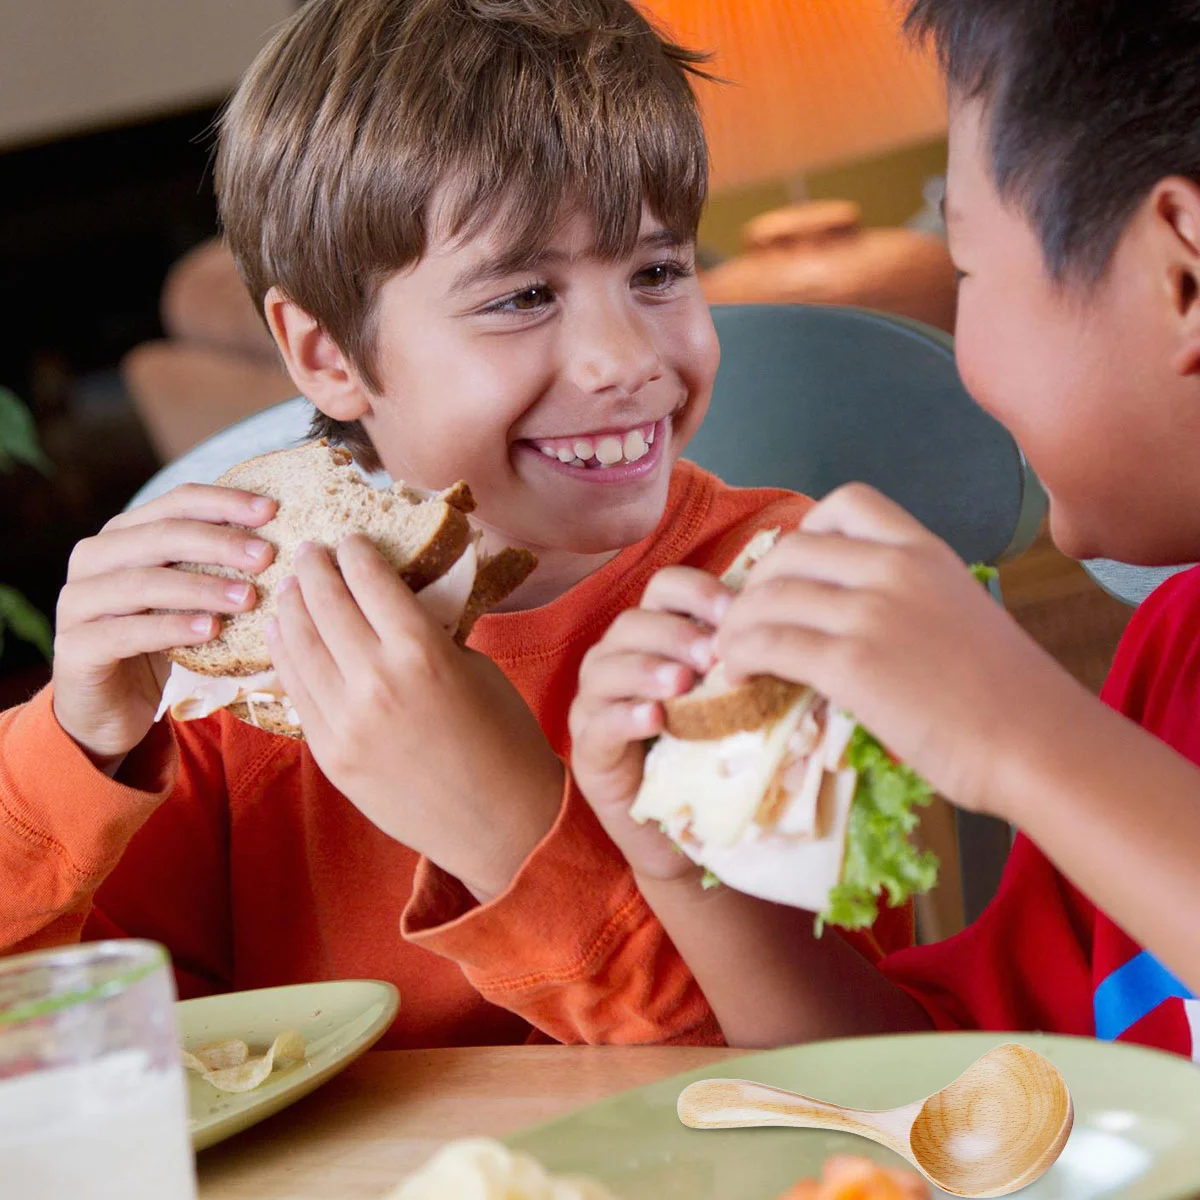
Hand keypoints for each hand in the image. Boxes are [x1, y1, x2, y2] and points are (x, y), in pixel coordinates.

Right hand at [52, 485, 277, 764]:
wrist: (108, 707)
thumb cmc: (160, 642)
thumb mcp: (189, 597)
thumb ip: (217, 566)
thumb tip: (284, 540)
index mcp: (123, 534)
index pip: (176, 502)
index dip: (224, 502)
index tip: (271, 511)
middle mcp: (94, 559)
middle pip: (160, 536)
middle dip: (219, 542)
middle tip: (266, 556)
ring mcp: (77, 602)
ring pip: (142, 583)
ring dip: (201, 587)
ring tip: (248, 597)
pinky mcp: (75, 647)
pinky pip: (126, 632)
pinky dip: (171, 628)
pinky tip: (210, 630)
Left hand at [266, 537, 563, 902]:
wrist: (502, 823)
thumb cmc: (505, 738)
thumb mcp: (476, 668)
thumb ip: (429, 633)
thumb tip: (393, 603)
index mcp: (422, 652)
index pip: (370, 581)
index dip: (355, 553)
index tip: (350, 540)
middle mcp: (376, 681)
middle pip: (325, 605)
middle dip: (315, 568)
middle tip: (310, 550)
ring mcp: (346, 722)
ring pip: (298, 646)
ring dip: (291, 608)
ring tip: (291, 588)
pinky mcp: (331, 755)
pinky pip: (296, 693)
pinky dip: (286, 656)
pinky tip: (284, 635)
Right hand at [569, 566, 729, 880]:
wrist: (691, 832)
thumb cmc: (717, 757)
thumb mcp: (737, 700)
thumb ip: (747, 663)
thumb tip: (789, 628)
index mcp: (657, 636)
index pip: (664, 587)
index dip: (696, 591)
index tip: (735, 612)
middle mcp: (618, 660)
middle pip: (632, 622)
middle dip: (675, 634)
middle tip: (713, 656)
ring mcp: (596, 704)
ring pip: (604, 666)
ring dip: (645, 669)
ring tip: (681, 685)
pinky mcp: (588, 751)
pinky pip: (597, 723)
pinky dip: (623, 716)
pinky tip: (654, 720)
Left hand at [718, 484, 1088, 818]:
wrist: (1039, 743)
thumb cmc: (1011, 695)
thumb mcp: (959, 613)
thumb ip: (906, 598)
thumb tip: (848, 615)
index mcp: (924, 550)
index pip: (845, 502)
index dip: (803, 531)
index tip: (791, 572)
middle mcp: (893, 567)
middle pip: (790, 550)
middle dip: (754, 585)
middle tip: (744, 620)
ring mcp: (871, 611)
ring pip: (770, 597)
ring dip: (736, 625)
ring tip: (727, 652)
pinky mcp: (852, 662)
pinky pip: (770, 643)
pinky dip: (741, 657)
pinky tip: (738, 675)